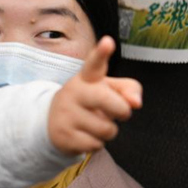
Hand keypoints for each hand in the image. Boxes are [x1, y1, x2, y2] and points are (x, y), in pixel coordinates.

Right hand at [48, 36, 142, 155]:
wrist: (51, 123)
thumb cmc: (89, 103)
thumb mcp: (108, 90)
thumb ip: (129, 89)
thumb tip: (136, 103)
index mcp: (86, 78)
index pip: (94, 63)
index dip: (102, 53)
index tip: (108, 42)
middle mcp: (74, 92)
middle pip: (109, 101)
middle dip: (121, 111)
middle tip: (119, 113)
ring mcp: (66, 114)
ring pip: (106, 129)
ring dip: (108, 131)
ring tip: (94, 124)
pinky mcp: (64, 135)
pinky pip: (96, 145)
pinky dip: (96, 144)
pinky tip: (84, 136)